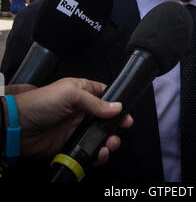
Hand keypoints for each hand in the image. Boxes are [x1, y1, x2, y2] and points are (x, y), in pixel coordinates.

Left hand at [9, 78, 132, 162]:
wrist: (19, 127)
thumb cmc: (41, 102)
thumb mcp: (70, 94)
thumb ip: (95, 102)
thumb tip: (117, 107)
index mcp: (82, 92)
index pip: (105, 95)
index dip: (117, 102)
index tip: (126, 112)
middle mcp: (81, 110)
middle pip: (106, 118)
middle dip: (116, 125)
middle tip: (122, 130)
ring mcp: (76, 128)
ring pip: (100, 136)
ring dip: (109, 141)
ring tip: (110, 144)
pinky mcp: (71, 145)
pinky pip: (89, 150)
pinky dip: (97, 154)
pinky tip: (99, 153)